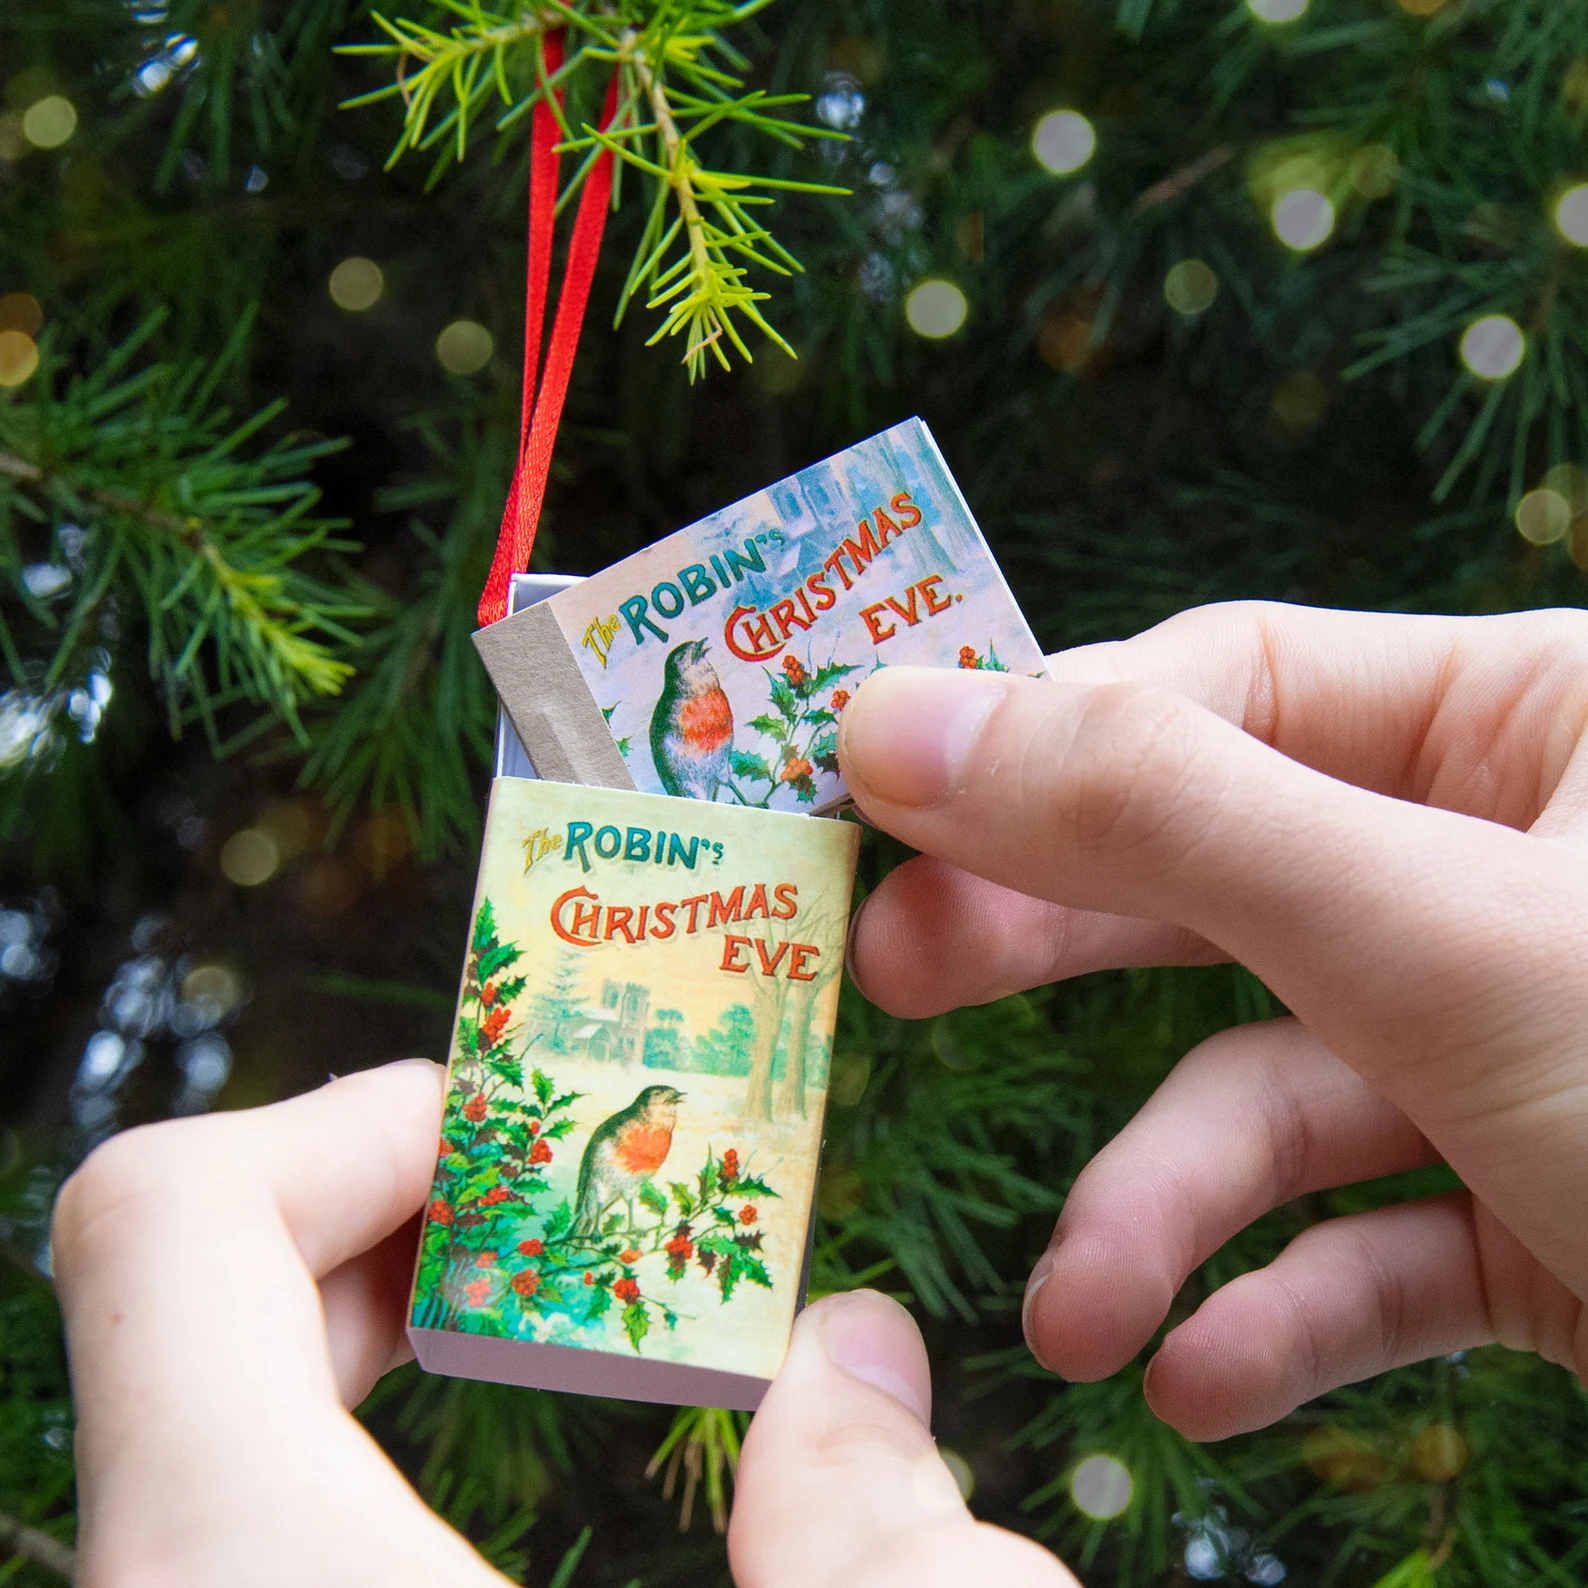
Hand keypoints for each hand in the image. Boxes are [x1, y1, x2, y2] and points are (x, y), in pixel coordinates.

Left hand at [53, 1064, 1070, 1586]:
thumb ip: (895, 1542)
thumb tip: (853, 1358)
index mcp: (241, 1575)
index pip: (166, 1221)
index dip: (353, 1125)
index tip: (536, 1144)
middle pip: (194, 1301)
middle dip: (415, 1216)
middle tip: (591, 1220)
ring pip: (226, 1423)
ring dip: (409, 1333)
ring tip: (591, 1332)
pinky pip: (251, 1527)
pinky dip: (368, 1470)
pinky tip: (511, 1495)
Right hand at [838, 601, 1587, 1439]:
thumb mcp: (1442, 936)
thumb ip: (1160, 818)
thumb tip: (897, 716)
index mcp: (1530, 724)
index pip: (1223, 684)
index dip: (1042, 739)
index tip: (875, 797)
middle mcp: (1513, 870)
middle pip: (1219, 877)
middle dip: (1060, 947)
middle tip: (894, 978)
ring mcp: (1521, 1051)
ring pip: (1286, 1091)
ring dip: (1168, 1208)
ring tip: (1073, 1307)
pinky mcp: (1539, 1218)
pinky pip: (1378, 1243)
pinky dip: (1288, 1310)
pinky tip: (1202, 1373)